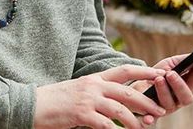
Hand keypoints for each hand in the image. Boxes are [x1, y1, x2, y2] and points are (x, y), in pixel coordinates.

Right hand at [34, 65, 168, 128]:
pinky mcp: (81, 114)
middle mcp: (93, 86)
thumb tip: (118, 102)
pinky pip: (105, 125)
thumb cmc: (56, 101)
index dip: (144, 71)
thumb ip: (98, 93)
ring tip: (142, 128)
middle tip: (160, 110)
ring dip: (135, 121)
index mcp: (94, 78)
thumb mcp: (79, 90)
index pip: (124, 70)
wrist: (32, 104)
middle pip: (127, 92)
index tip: (159, 74)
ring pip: (120, 110)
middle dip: (147, 102)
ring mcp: (87, 99)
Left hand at [130, 53, 192, 115]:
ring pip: (169, 104)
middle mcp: (178, 100)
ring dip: (163, 91)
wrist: (136, 86)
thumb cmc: (156, 75)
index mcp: (186, 87)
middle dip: (179, 85)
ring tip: (158, 79)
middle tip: (171, 73)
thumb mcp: (168, 64)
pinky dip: (149, 119)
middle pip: (186, 97)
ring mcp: (166, 108)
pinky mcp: (151, 115)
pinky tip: (147, 117)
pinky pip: (151, 119)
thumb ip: (181, 61)